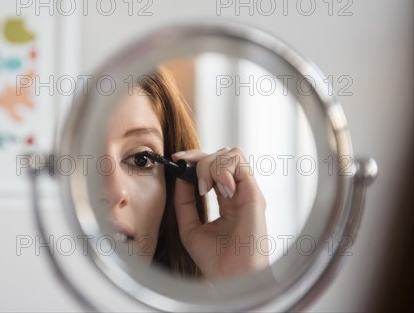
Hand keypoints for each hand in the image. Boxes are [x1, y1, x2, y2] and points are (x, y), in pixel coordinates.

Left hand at [172, 147, 268, 278]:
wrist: (229, 278)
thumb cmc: (214, 260)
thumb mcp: (189, 225)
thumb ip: (184, 201)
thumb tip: (180, 174)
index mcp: (227, 199)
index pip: (214, 165)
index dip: (194, 158)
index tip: (176, 160)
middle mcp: (239, 193)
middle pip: (222, 154)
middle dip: (200, 158)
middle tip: (190, 177)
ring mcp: (247, 192)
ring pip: (232, 154)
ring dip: (212, 165)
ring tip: (206, 188)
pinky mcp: (254, 194)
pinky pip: (239, 163)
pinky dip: (222, 170)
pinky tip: (218, 190)